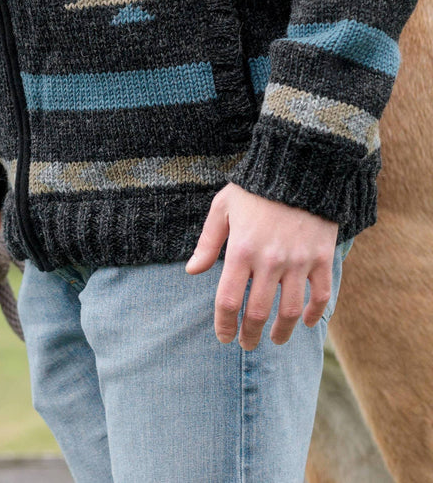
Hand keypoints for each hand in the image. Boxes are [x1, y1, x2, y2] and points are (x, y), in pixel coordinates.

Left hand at [185, 182, 338, 349]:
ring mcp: (298, 261)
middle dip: (250, 335)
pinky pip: (321, 295)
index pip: (229, 300)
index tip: (224, 337)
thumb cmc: (254, 188)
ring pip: (290, 311)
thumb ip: (207, 242)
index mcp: (241, 250)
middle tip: (247, 344)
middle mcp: (269, 261)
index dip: (224, 325)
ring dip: (281, 332)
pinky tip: (305, 322)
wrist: (297, 167)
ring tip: (274, 340)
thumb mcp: (222, 208)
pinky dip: (314, 314)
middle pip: (258, 313)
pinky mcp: (321, 258)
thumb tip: (192, 272)